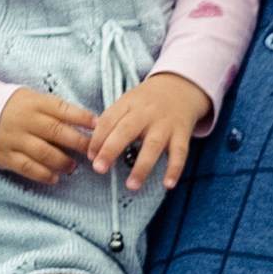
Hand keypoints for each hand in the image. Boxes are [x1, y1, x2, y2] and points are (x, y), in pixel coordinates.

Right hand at [0, 88, 99, 184]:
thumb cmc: (16, 108)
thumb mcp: (34, 99)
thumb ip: (57, 110)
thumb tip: (89, 123)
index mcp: (35, 103)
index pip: (62, 109)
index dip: (82, 118)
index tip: (99, 126)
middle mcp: (26, 120)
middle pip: (57, 132)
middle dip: (78, 143)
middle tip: (93, 151)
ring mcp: (15, 139)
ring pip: (43, 152)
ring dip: (62, 161)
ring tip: (72, 166)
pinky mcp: (7, 156)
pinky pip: (28, 167)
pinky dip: (43, 174)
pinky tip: (55, 178)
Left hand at [90, 71, 208, 193]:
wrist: (179, 88)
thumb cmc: (146, 103)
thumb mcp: (127, 103)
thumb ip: (112, 122)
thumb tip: (92, 149)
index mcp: (129, 103)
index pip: (109, 120)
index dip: (97, 138)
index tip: (90, 156)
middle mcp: (146, 113)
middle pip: (127, 130)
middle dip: (111, 150)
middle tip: (99, 169)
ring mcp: (165, 124)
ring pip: (153, 145)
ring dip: (142, 167)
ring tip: (131, 186)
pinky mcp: (182, 133)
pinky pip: (180, 153)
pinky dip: (175, 169)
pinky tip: (168, 185)